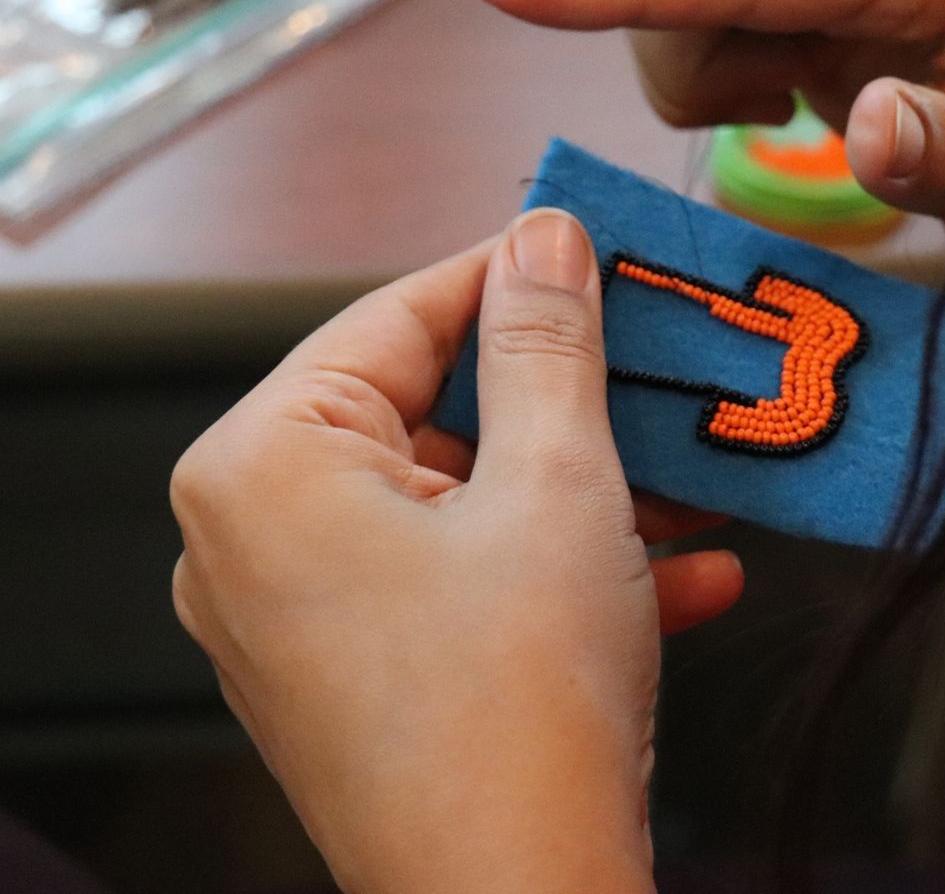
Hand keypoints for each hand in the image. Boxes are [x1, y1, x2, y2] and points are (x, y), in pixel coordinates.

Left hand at [169, 210, 741, 893]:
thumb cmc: (520, 706)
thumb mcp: (558, 486)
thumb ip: (546, 343)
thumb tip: (544, 239)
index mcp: (260, 466)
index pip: (392, 318)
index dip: (511, 276)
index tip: (596, 249)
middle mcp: (246, 540)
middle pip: (423, 413)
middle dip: (564, 404)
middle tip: (662, 369)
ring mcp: (289, 622)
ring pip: (452, 507)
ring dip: (582, 495)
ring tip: (698, 480)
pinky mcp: (346, 686)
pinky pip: (450, 588)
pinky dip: (551, 573)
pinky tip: (685, 574)